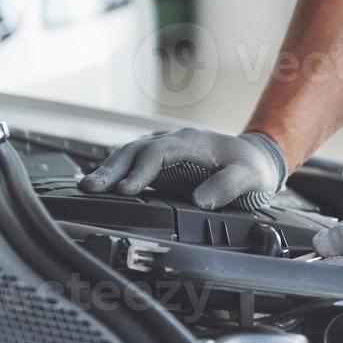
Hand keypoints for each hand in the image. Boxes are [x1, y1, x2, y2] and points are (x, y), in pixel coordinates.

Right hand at [80, 127, 286, 210]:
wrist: (256, 157)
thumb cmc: (251, 167)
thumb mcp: (248, 177)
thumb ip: (226, 187)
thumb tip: (200, 201)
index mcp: (192, 142)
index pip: (158, 152)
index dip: (141, 171)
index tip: (126, 190)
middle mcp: (174, 142)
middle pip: (135, 150)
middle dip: (112, 169)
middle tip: (89, 187)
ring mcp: (166, 150)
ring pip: (130, 154)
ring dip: (108, 170)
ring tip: (86, 187)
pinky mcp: (163, 163)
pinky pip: (135, 163)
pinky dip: (116, 172)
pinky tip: (101, 185)